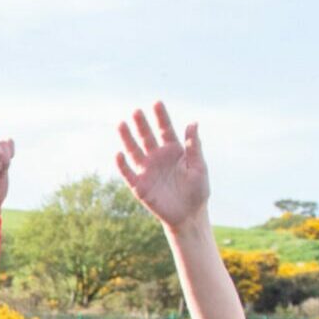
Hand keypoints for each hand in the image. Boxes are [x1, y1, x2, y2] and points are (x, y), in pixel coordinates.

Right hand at [115, 103, 207, 229]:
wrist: (189, 215)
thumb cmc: (197, 190)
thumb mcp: (199, 166)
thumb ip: (194, 146)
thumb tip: (192, 123)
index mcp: (174, 150)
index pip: (166, 129)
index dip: (161, 117)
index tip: (157, 103)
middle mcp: (158, 157)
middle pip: (147, 137)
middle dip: (141, 124)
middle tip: (136, 111)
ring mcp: (147, 170)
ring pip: (134, 151)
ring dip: (127, 138)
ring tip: (121, 124)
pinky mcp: (139, 186)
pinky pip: (128, 173)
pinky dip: (122, 164)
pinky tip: (119, 154)